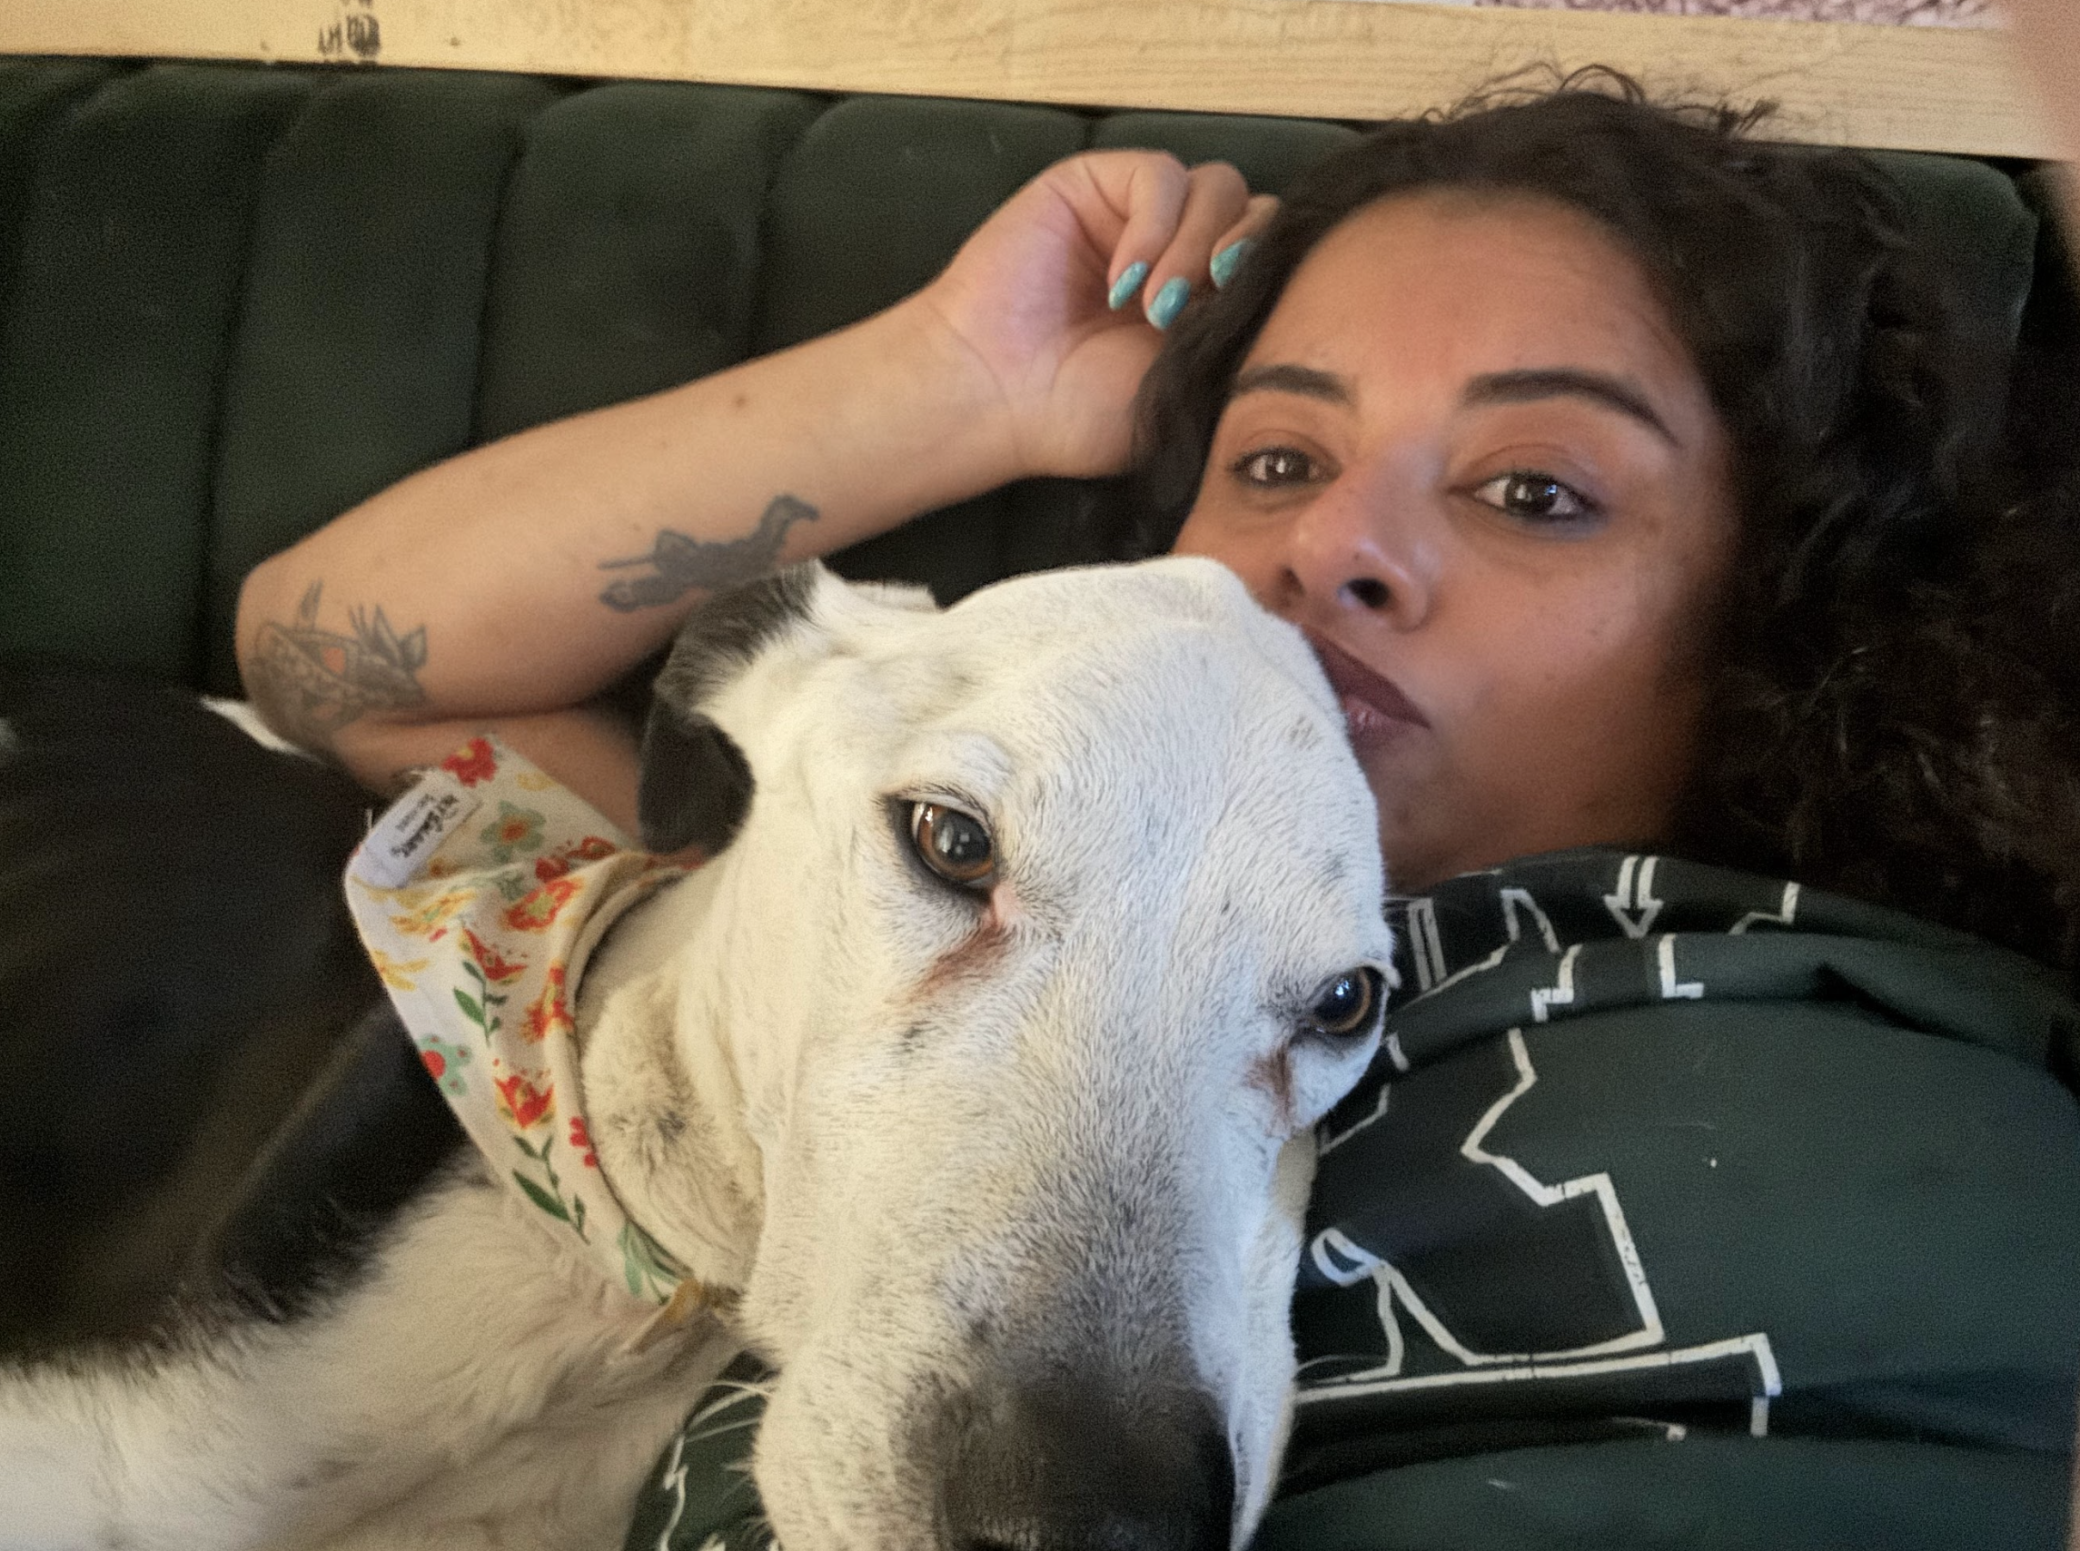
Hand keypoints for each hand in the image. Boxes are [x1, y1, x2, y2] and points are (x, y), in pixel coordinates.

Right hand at [910, 150, 1277, 479]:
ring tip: (1154, 307)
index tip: (1249, 325)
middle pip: (1256, 213)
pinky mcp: (1094, 185)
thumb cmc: (1079, 413)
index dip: (1273, 278)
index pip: (1273, 257)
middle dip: (1243, 258)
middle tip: (1204, 309)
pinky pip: (1160, 175)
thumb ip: (1237, 338)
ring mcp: (1137, 216)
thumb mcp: (1185, 384)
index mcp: (1206, 301)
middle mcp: (1178, 252)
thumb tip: (1285, 297)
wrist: (997, 397)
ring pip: (1218, 188)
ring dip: (1196, 248)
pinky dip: (1155, 226)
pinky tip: (1124, 280)